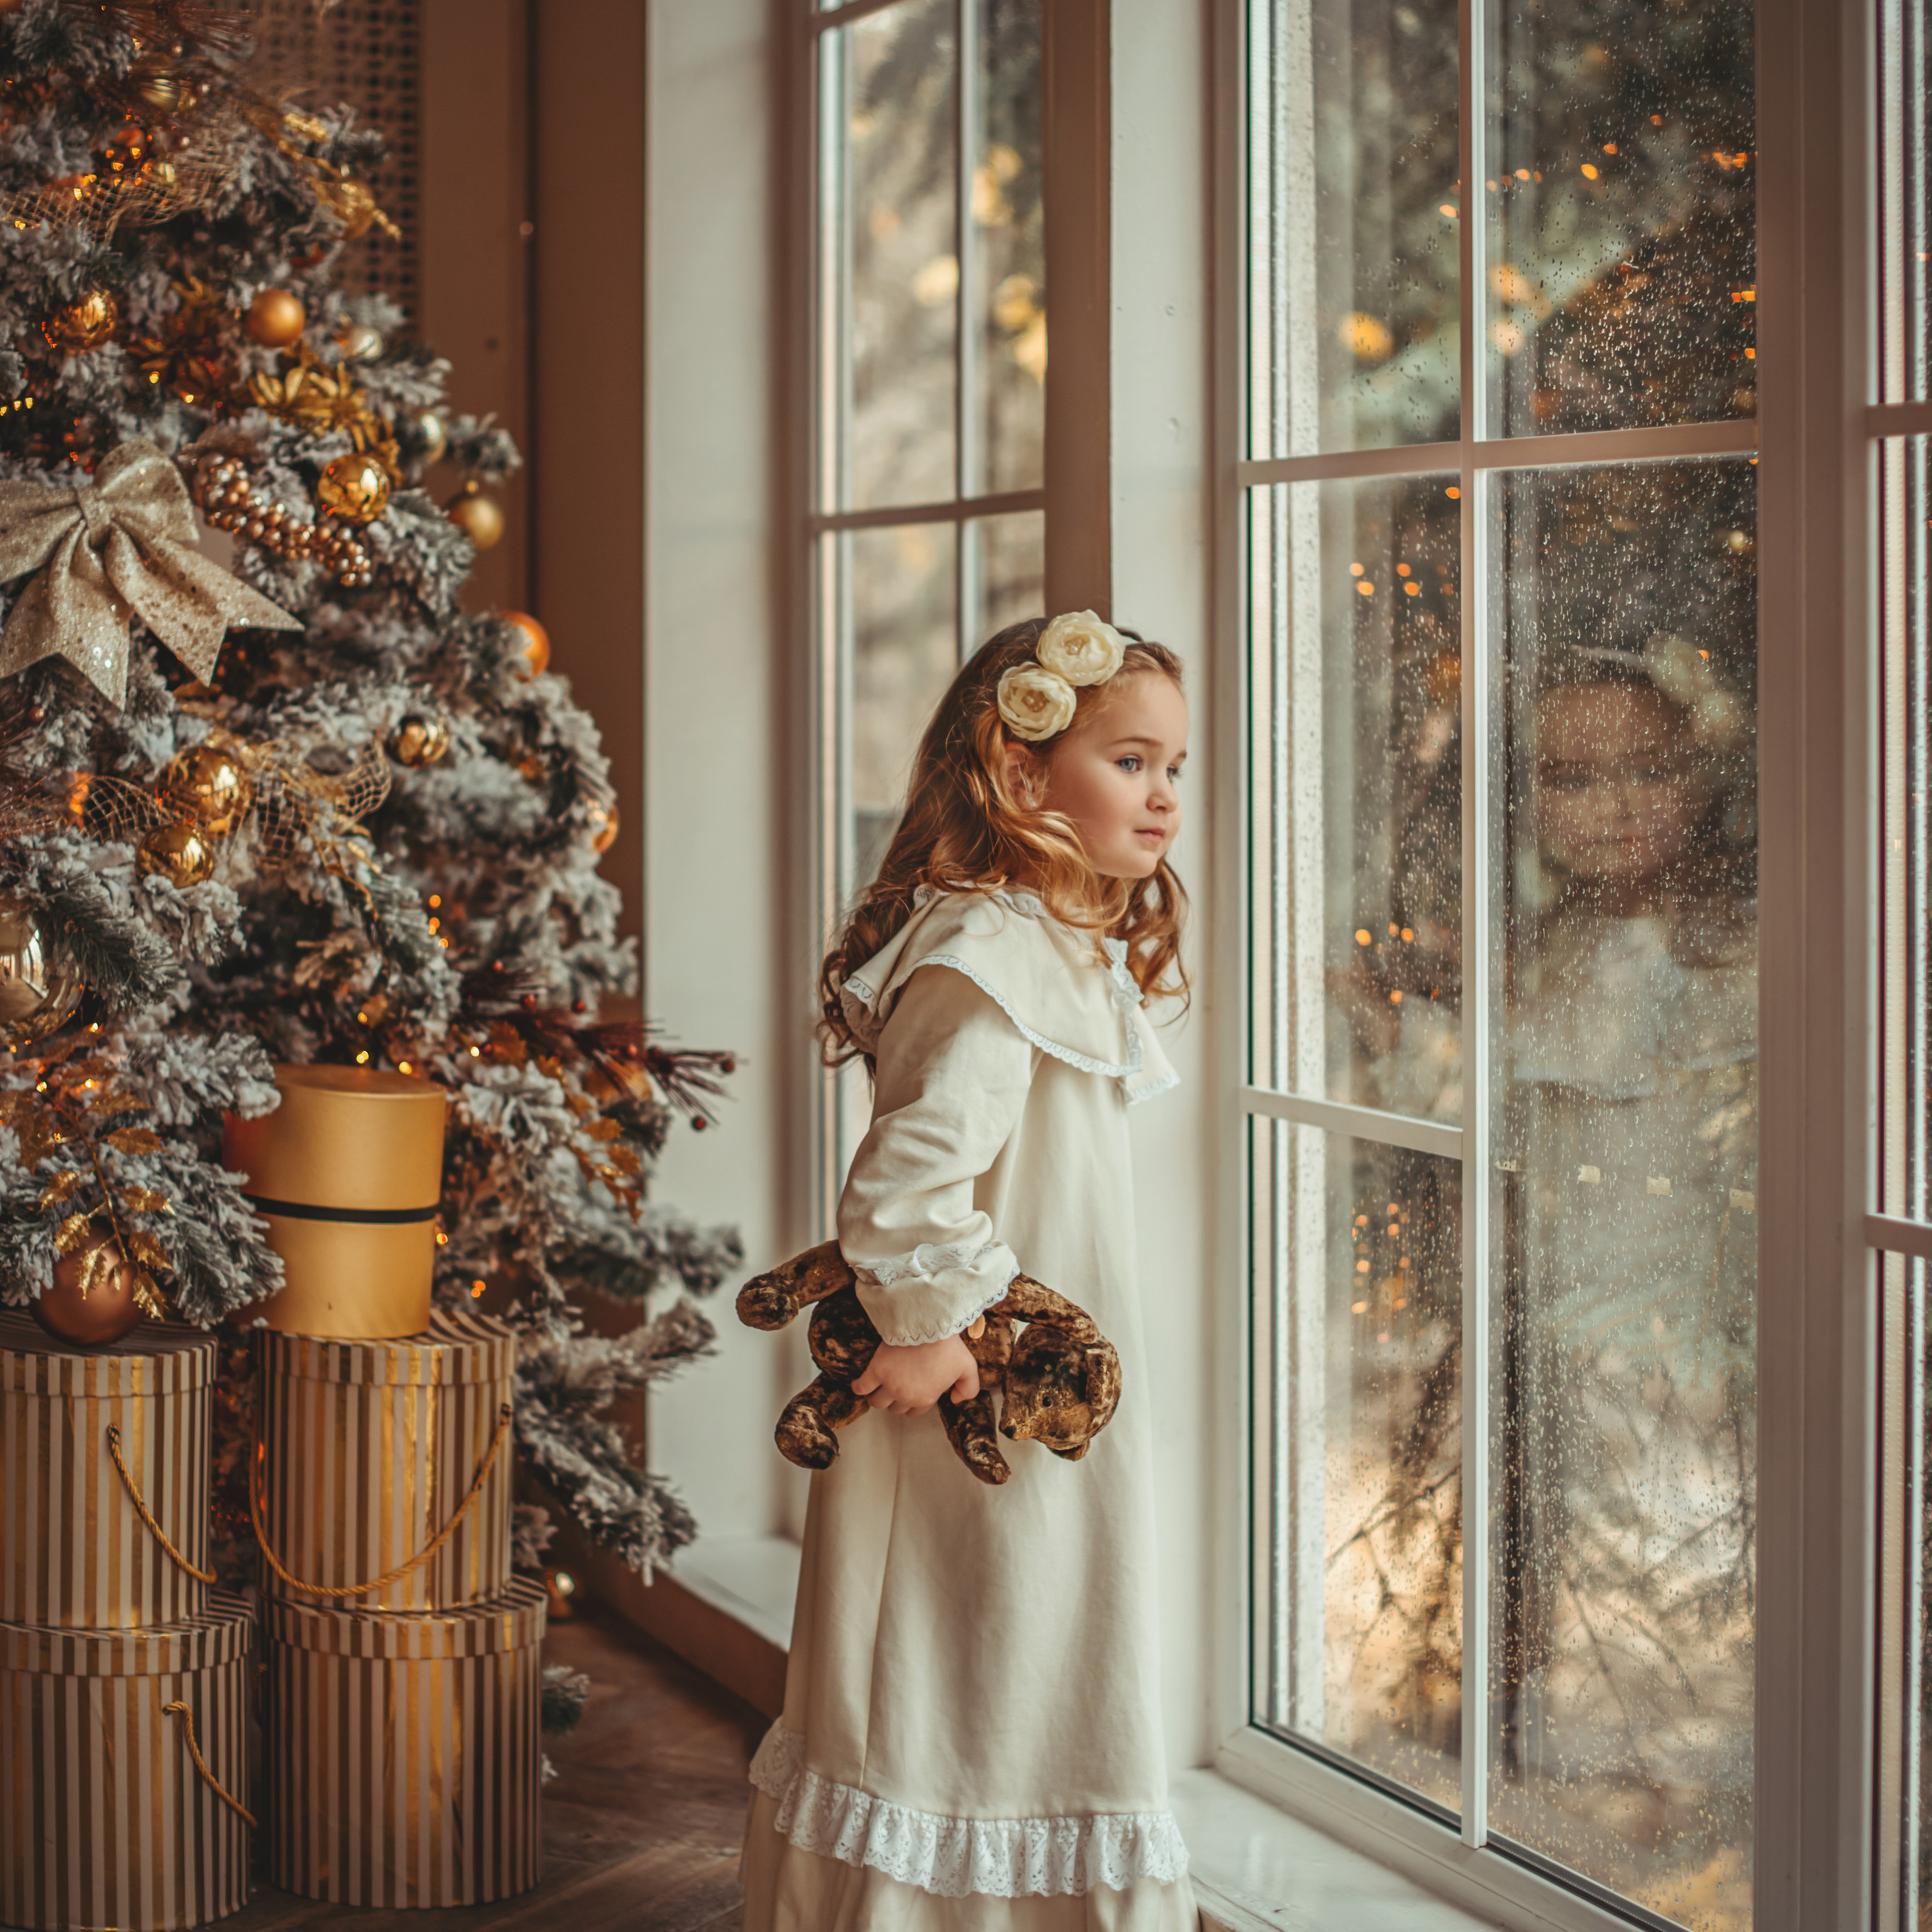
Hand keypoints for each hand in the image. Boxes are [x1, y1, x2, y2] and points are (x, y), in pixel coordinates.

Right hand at [852, 1333, 980, 1415]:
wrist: (929, 1324)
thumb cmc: (948, 1345)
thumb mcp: (968, 1367)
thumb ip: (968, 1388)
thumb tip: (955, 1400)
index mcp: (926, 1398)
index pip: (914, 1412)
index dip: (913, 1403)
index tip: (911, 1391)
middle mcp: (905, 1396)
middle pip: (894, 1408)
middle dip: (896, 1400)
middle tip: (897, 1386)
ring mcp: (889, 1384)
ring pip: (876, 1402)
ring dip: (877, 1397)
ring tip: (877, 1387)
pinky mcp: (876, 1370)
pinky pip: (861, 1388)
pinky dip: (858, 1388)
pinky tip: (859, 1385)